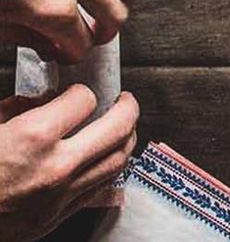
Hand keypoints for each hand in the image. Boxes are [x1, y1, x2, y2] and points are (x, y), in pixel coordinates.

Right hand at [0, 85, 138, 241]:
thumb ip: (19, 107)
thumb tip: (48, 99)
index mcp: (34, 137)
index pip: (85, 99)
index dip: (80, 91)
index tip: (75, 93)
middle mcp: (55, 167)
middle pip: (117, 128)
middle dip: (128, 107)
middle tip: (125, 99)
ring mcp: (59, 197)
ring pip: (117, 160)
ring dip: (127, 137)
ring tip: (123, 125)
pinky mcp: (54, 219)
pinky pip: (98, 189)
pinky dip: (109, 168)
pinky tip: (104, 157)